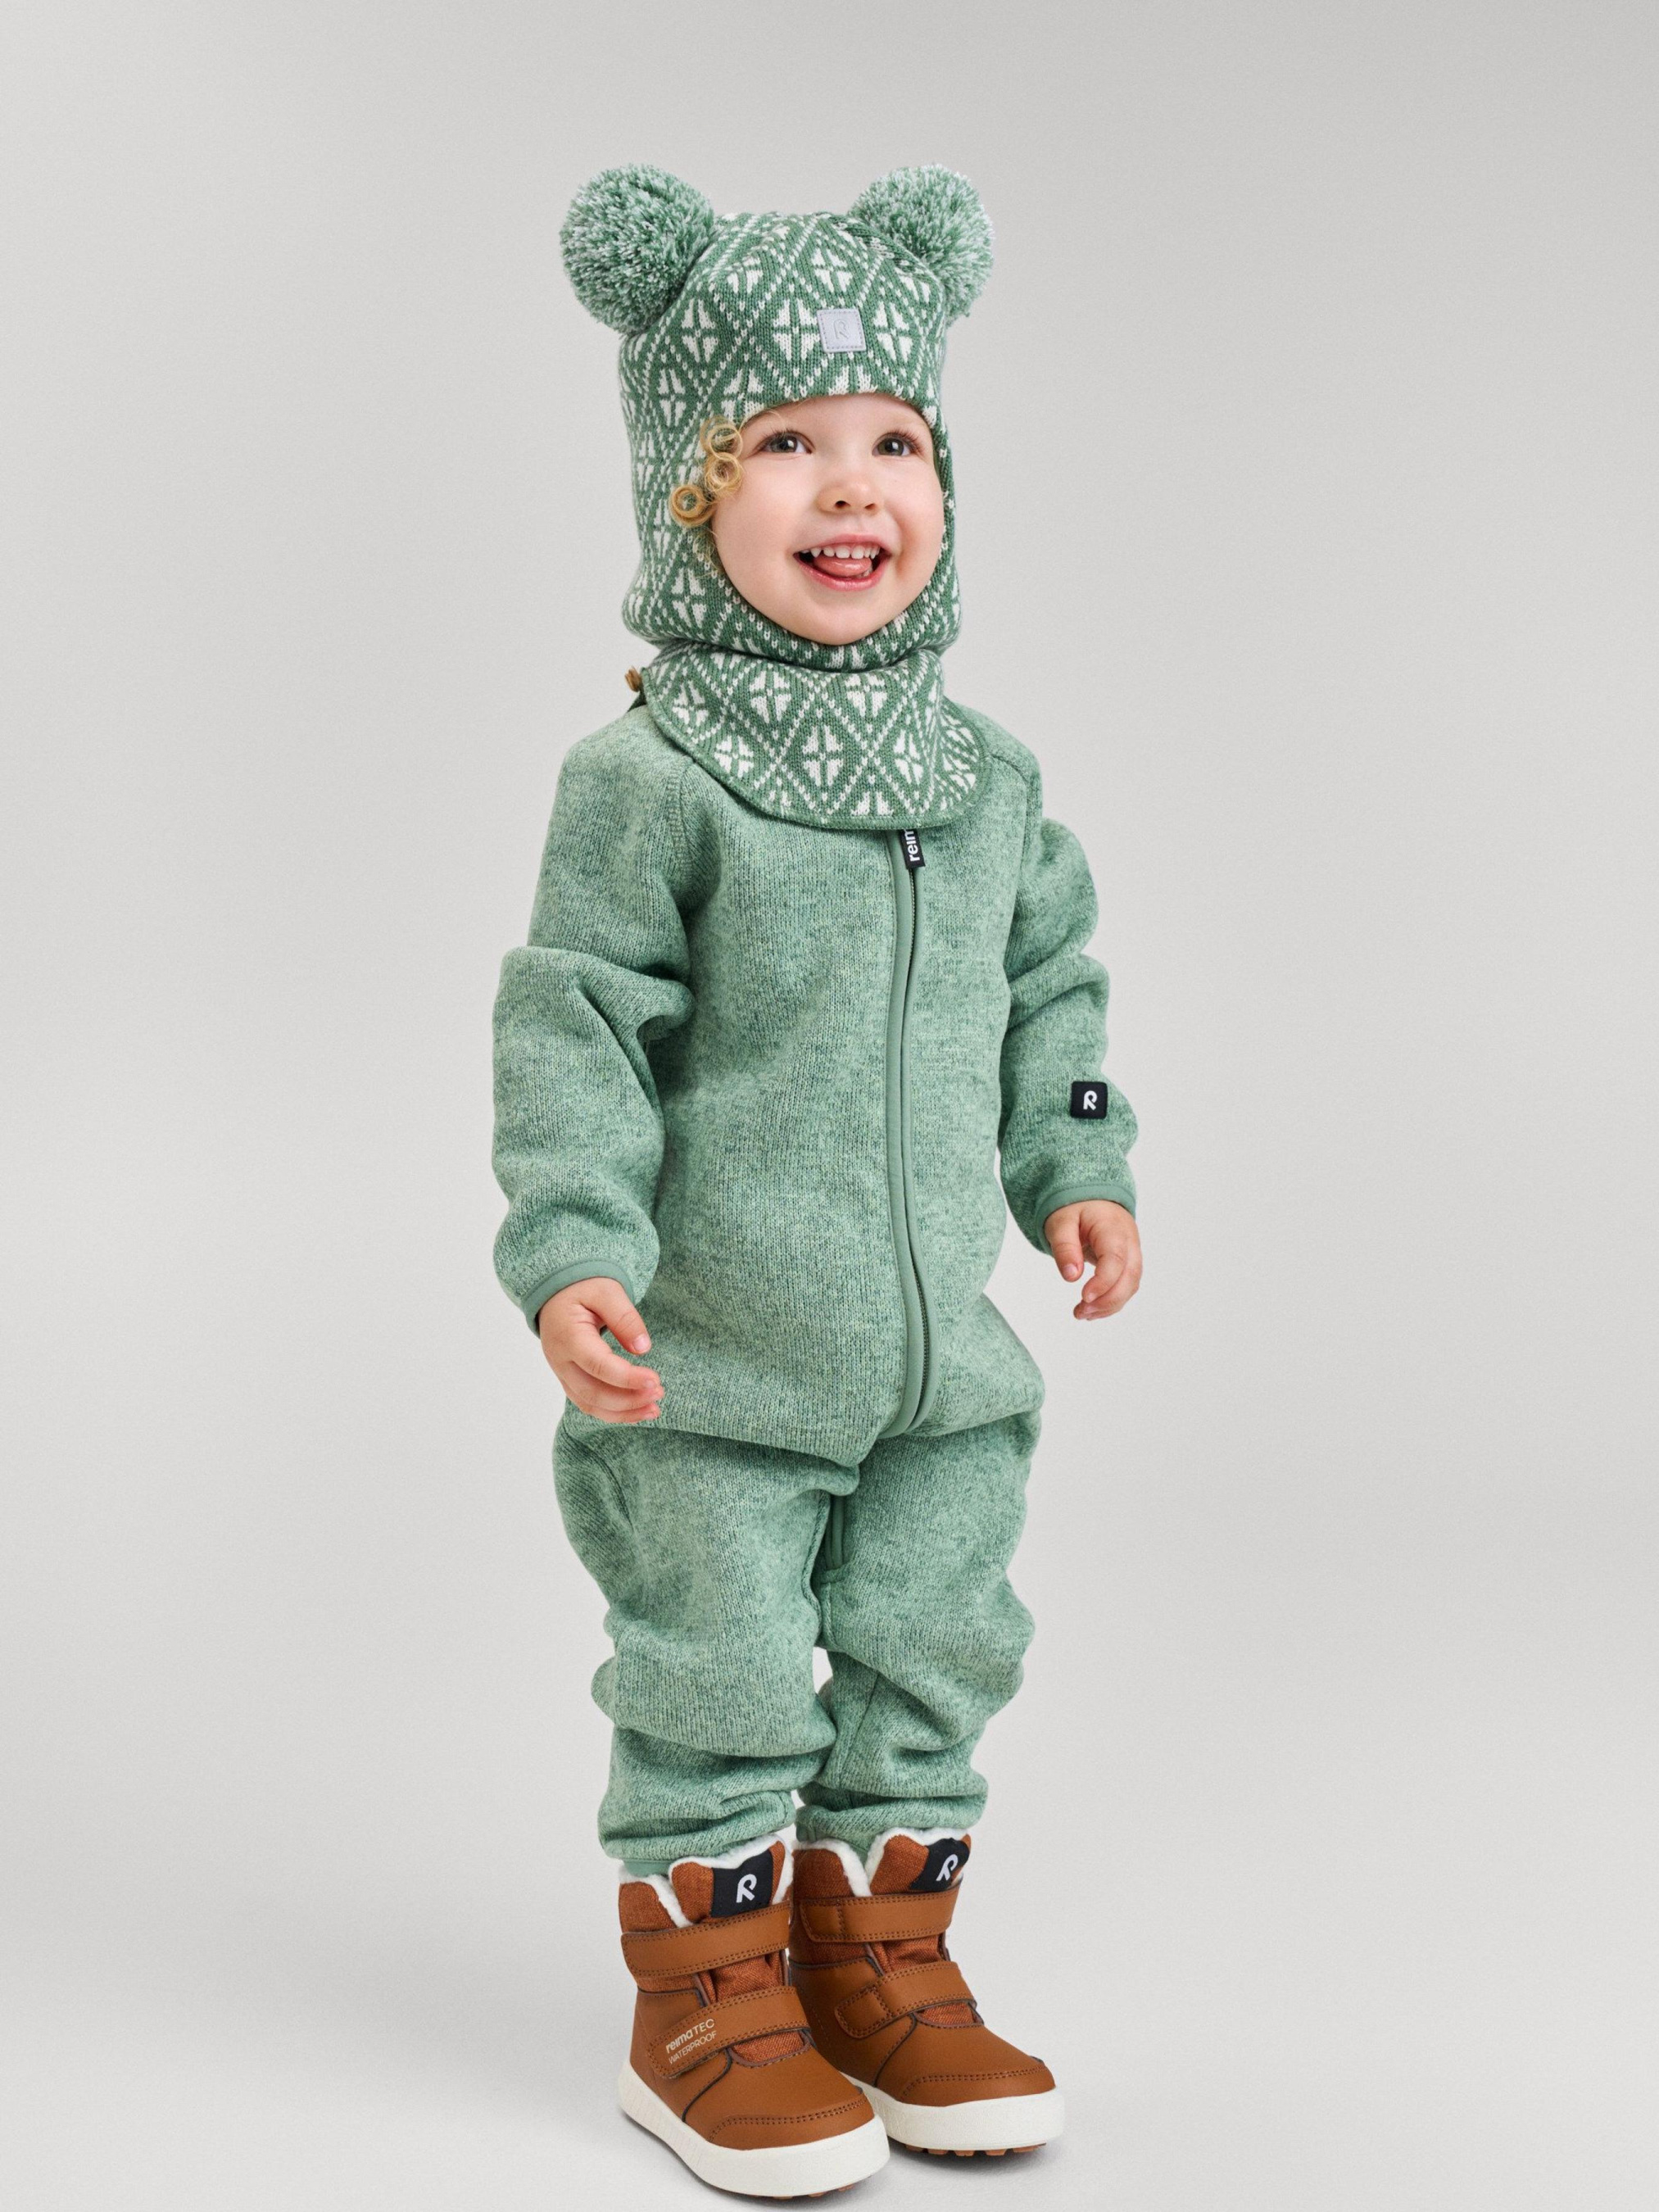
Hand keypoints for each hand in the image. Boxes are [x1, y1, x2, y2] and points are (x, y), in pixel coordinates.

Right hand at [537, 1278, 663, 1420]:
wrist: (556, 1292)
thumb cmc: (582, 1288)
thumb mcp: (607, 1292)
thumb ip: (625, 1318)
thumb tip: (642, 1349)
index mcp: (568, 1336)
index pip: (598, 1365)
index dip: (627, 1378)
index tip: (654, 1380)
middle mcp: (560, 1360)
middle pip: (592, 1392)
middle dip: (628, 1399)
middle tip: (659, 1393)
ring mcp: (562, 1373)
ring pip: (590, 1404)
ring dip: (623, 1412)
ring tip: (654, 1409)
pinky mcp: (569, 1379)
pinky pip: (589, 1403)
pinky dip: (613, 1412)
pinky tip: (637, 1411)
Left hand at [1043, 1200, 1141, 1320]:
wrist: (1092, 1199)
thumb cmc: (1076, 1208)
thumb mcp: (1061, 1222)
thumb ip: (1065, 1247)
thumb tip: (1071, 1276)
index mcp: (1113, 1227)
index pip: (1116, 1259)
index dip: (1103, 1282)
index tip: (1084, 1297)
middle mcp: (1129, 1242)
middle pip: (1130, 1276)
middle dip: (1108, 1300)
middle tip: (1081, 1312)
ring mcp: (1133, 1254)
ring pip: (1131, 1285)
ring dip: (1109, 1305)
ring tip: (1082, 1314)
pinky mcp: (1129, 1264)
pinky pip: (1126, 1286)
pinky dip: (1112, 1301)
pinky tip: (1092, 1310)